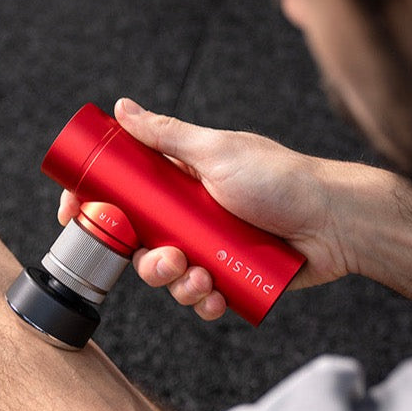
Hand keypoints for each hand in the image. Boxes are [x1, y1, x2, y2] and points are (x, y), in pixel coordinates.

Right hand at [59, 99, 352, 319]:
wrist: (336, 221)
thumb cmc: (280, 178)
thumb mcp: (217, 152)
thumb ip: (167, 135)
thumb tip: (122, 108)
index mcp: (183, 181)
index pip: (126, 192)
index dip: (98, 206)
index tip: (75, 217)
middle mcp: (193, 214)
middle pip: (143, 243)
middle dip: (146, 260)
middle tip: (166, 258)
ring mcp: (213, 246)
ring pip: (171, 275)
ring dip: (175, 284)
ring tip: (200, 278)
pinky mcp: (234, 276)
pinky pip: (203, 297)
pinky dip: (203, 301)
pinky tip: (215, 296)